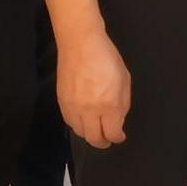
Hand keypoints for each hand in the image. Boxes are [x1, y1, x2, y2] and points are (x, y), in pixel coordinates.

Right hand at [57, 28, 132, 147]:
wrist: (80, 43)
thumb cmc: (106, 57)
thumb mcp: (124, 79)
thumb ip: (122, 103)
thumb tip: (118, 120)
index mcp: (109, 104)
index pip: (112, 133)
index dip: (117, 138)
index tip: (119, 136)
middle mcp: (90, 110)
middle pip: (94, 138)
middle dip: (103, 142)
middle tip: (107, 139)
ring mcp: (73, 107)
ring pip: (80, 132)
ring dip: (89, 134)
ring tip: (95, 129)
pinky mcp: (62, 101)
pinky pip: (69, 122)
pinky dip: (77, 125)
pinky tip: (83, 119)